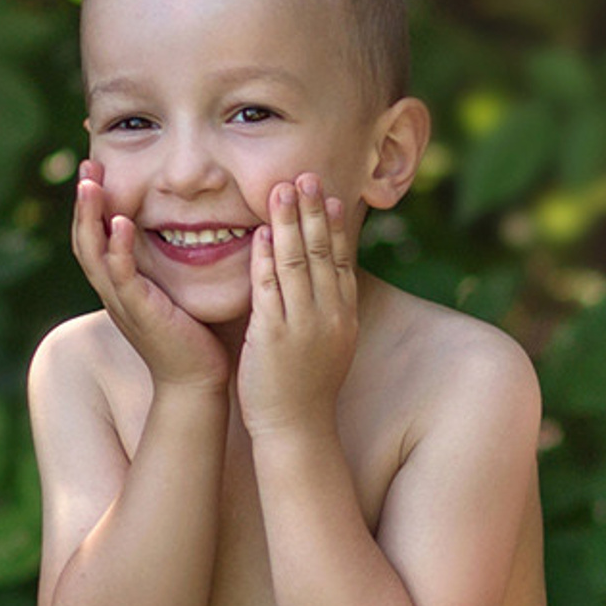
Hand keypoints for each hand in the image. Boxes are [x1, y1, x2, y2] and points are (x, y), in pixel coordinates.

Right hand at [71, 159, 228, 393]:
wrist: (198, 382)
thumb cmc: (194, 338)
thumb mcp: (175, 295)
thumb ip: (172, 267)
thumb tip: (193, 232)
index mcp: (121, 286)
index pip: (96, 239)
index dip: (92, 207)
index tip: (96, 173)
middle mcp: (114, 292)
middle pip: (84, 240)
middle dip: (84, 202)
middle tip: (86, 166)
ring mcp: (123, 303)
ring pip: (94, 254)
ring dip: (90, 217)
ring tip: (91, 183)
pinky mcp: (140, 313)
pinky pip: (122, 276)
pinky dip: (118, 249)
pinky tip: (120, 224)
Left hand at [238, 173, 358, 437]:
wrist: (297, 429)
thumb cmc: (306, 390)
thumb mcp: (327, 345)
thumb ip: (323, 311)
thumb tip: (319, 281)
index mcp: (344, 316)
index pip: (341, 261)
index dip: (334, 226)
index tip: (328, 196)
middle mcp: (330, 315)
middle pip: (322, 253)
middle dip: (313, 212)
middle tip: (305, 176)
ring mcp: (304, 324)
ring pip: (297, 263)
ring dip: (289, 223)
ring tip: (282, 189)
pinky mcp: (275, 334)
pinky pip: (270, 288)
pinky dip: (266, 258)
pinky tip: (261, 233)